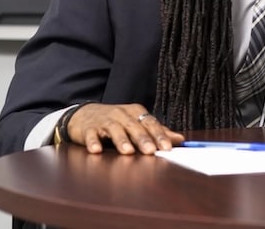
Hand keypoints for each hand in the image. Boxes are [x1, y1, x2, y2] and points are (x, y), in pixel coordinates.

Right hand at [65, 103, 184, 154]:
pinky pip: (91, 135)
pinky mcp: (88, 128)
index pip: (150, 123)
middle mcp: (122, 114)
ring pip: (114, 129)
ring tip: (128, 151)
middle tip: (150, 151)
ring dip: (121, 140)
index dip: (159, 135)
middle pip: (134, 126)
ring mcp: (105, 120)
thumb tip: (180, 139)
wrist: (85, 114)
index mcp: (136, 113)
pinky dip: (93, 142)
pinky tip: (96, 150)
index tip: (167, 147)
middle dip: (143, 139)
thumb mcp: (137, 123)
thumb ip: (157, 131)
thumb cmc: (116, 121)